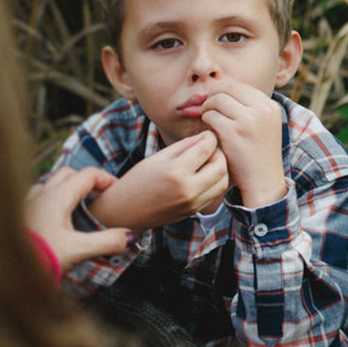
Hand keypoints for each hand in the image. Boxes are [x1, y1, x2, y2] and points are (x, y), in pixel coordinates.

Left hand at [26, 167, 129, 271]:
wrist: (2, 272)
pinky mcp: (18, 214)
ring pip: (50, 182)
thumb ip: (107, 242)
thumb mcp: (78, 251)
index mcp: (58, 197)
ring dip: (67, 187)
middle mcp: (41, 194)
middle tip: (100, 196)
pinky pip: (37, 195)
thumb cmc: (39, 258)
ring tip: (77, 204)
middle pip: (69, 173)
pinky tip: (53, 216)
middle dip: (87, 180)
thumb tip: (129, 236)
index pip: (88, 175)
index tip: (117, 192)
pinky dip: (50, 197)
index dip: (107, 180)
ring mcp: (27, 202)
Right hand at [88, 130, 229, 228]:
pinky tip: (205, 175)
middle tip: (210, 148)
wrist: (124, 212)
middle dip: (219, 153)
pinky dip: (215, 182)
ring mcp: (192, 203)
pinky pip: (215, 194)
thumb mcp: (158, 157)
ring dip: (221, 168)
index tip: (208, 134)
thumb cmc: (138, 180)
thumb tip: (206, 137)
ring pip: (223, 182)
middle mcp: (187, 189)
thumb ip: (184, 146)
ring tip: (208, 162)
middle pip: (221, 166)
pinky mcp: (194, 211)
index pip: (206, 148)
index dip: (210, 138)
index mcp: (175, 171)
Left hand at [201, 82, 286, 207]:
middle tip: (208, 109)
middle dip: (213, 96)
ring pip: (217, 99)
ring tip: (208, 120)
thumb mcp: (263, 125)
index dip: (224, 92)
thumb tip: (219, 89)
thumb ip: (247, 107)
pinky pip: (210, 116)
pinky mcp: (233, 132)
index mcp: (271, 106)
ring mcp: (248, 120)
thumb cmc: (257, 153)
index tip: (217, 103)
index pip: (240, 86)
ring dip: (207, 108)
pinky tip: (209, 131)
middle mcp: (262, 110)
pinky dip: (206, 121)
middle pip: (227, 88)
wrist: (263, 180)